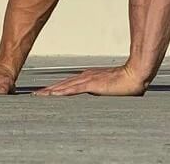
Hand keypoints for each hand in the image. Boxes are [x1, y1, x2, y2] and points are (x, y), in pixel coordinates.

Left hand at [33, 64, 147, 96]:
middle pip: (61, 84)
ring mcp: (87, 80)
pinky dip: (62, 92)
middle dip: (47, 90)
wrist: (134, 74)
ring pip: (64, 86)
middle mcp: (84, 76)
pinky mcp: (91, 84)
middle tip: (35, 95)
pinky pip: (73, 89)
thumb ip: (100, 90)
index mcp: (87, 76)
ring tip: (38, 96)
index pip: (67, 83)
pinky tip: (53, 95)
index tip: (44, 93)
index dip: (54, 88)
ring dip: (50, 91)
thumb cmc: (124, 81)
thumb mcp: (108, 86)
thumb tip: (95, 95)